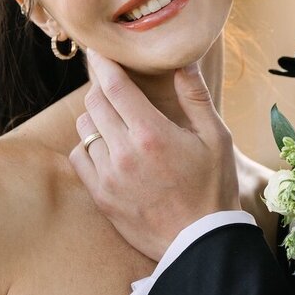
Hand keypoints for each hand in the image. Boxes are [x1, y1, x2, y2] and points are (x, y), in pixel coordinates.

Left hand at [69, 51, 239, 261]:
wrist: (200, 242)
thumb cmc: (213, 188)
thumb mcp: (216, 139)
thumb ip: (196, 97)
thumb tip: (183, 62)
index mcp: (151, 134)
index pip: (114, 86)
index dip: (103, 63)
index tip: (99, 51)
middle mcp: (123, 152)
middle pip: (94, 102)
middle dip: (102, 87)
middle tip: (114, 85)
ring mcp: (108, 176)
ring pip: (84, 128)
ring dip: (96, 117)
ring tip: (116, 120)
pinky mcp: (100, 196)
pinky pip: (78, 156)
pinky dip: (87, 146)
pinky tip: (107, 147)